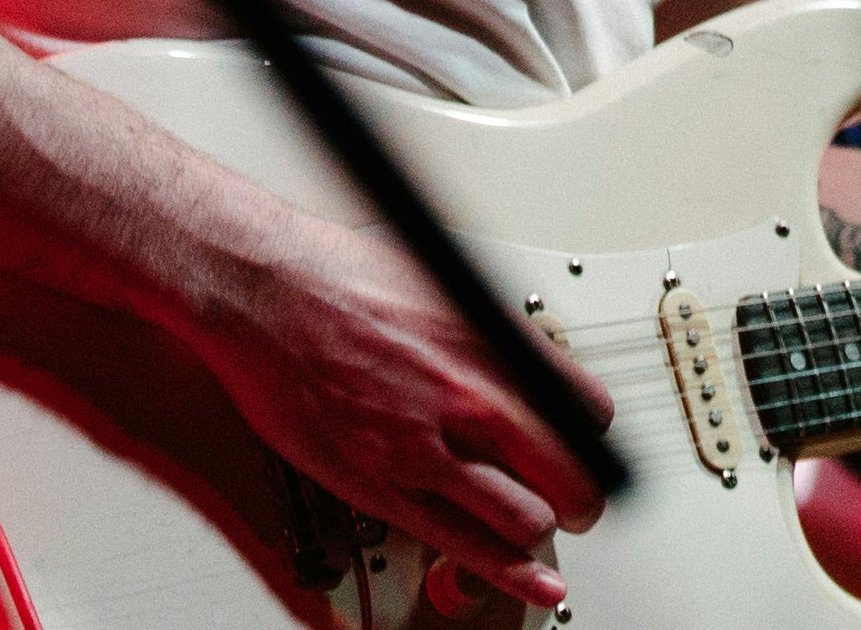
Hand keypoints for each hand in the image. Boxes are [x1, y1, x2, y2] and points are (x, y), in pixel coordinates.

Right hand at [174, 218, 614, 614]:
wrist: (265, 293)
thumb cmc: (338, 275)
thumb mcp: (445, 282)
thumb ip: (491, 334)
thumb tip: (521, 359)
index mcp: (494, 344)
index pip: (588, 409)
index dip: (595, 437)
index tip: (589, 447)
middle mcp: (472, 399)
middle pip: (570, 473)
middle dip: (583, 496)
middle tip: (578, 503)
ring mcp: (427, 448)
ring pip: (527, 518)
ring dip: (541, 529)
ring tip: (540, 528)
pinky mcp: (384, 488)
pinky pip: (465, 545)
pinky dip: (510, 573)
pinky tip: (534, 585)